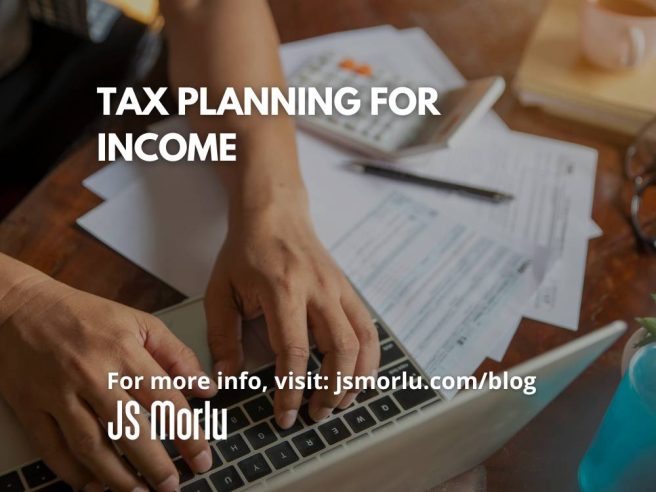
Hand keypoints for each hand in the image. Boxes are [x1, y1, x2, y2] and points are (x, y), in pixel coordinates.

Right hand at [0, 277, 216, 491]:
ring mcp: (59, 394)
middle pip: (130, 430)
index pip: (165, 400)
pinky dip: (73, 473)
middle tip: (172, 486)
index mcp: (124, 352)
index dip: (187, 434)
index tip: (202, 458)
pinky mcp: (31, 408)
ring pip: (91, 446)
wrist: (22, 308)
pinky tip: (94, 485)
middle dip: (155, 465)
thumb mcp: (140, 322)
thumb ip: (176, 355)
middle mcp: (93, 374)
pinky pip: (53, 450)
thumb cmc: (86, 315)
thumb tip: (206, 387)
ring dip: (117, 477)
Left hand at [205, 199, 379, 428]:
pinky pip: (368, 327)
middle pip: (339, 349)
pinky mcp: (348, 289)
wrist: (275, 214)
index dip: (291, 390)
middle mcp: (318, 289)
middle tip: (317, 414)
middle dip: (331, 390)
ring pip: (362, 340)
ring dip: (355, 377)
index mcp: (283, 289)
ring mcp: (338, 288)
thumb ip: (222, 336)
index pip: (294, 351)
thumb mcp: (221, 290)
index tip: (285, 415)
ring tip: (340, 401)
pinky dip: (369, 357)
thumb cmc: (245, 252)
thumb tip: (227, 378)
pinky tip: (358, 376)